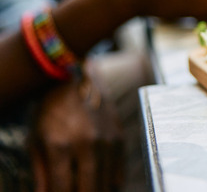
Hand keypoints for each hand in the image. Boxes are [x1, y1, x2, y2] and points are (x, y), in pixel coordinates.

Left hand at [31, 76, 122, 191]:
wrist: (76, 77)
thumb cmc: (50, 109)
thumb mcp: (35, 138)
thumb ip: (41, 170)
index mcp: (60, 145)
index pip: (62, 188)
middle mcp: (87, 143)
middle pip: (88, 188)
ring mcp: (106, 140)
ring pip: (105, 182)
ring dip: (97, 191)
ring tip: (89, 190)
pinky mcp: (119, 136)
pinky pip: (119, 169)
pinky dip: (112, 182)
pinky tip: (105, 187)